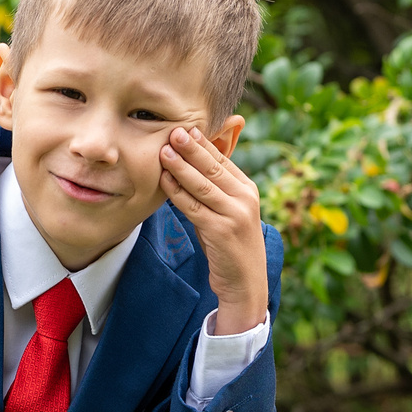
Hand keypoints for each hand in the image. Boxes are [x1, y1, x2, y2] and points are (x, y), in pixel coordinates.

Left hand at [159, 123, 267, 334]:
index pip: (223, 160)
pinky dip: (177, 192)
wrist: (245, 284)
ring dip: (181, 166)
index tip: (185, 127)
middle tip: (173, 129)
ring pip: (202, 184)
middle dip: (191, 148)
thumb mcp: (226, 214)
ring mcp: (235, 215)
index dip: (203, 143)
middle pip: (213, 167)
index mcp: (248, 190)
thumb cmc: (229, 247)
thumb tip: (187, 166)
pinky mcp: (221, 231)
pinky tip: (164, 181)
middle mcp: (245, 199)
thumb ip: (213, 192)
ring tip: (164, 150)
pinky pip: (194, 207)